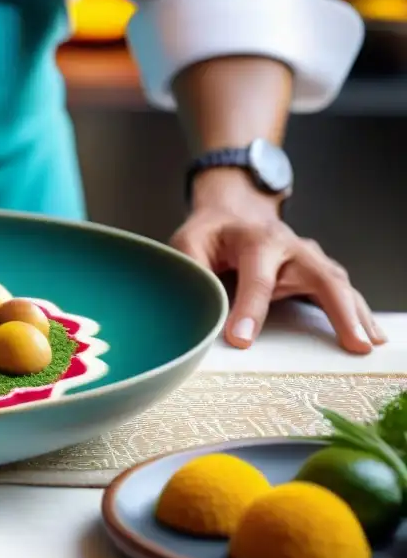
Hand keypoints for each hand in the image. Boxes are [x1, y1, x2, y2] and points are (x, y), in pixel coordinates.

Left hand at [170, 171, 384, 353]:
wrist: (232, 213)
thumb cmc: (210, 233)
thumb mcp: (188, 243)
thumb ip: (191, 270)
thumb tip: (194, 306)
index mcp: (255, 239)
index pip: (256, 279)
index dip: (250, 310)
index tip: (242, 340)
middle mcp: (290, 247)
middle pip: (320, 276)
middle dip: (338, 309)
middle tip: (352, 342)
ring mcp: (308, 259)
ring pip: (338, 285)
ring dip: (356, 314)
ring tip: (367, 344)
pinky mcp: (315, 272)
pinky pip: (341, 293)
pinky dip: (357, 313)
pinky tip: (368, 335)